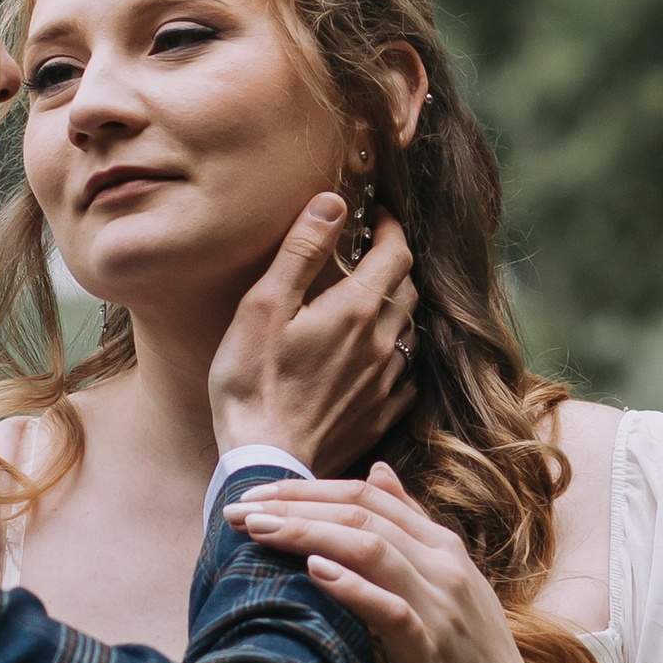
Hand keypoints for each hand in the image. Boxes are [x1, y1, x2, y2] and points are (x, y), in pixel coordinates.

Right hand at [207, 194, 419, 474]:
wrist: (265, 460)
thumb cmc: (253, 382)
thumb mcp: (264, 306)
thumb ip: (302, 250)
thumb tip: (333, 201)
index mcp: (357, 309)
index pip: (396, 252)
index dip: (390, 227)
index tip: (376, 216)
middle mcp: (383, 342)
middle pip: (408, 288)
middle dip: (393, 264)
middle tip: (368, 254)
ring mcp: (385, 382)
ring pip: (410, 330)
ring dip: (396, 308)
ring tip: (368, 302)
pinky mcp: (380, 414)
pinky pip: (405, 374)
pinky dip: (395, 354)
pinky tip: (372, 356)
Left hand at [232, 459, 552, 662]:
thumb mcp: (444, 585)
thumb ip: (411, 531)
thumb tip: (378, 471)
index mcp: (443, 548)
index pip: (369, 495)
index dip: (308, 488)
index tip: (255, 493)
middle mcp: (444, 566)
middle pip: (362, 513)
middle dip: (295, 505)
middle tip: (238, 507)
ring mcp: (441, 604)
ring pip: (372, 547)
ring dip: (308, 533)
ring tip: (258, 529)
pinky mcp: (432, 648)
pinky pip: (389, 607)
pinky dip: (350, 585)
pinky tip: (313, 571)